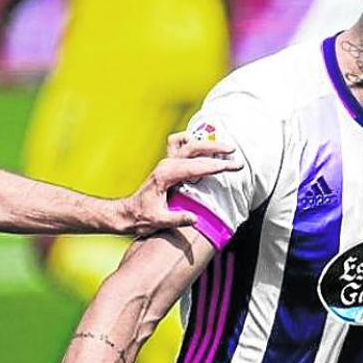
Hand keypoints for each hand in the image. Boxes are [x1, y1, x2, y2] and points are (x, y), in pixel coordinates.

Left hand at [117, 136, 240, 235]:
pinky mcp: (169, 164)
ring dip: (208, 144)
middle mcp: (167, 165)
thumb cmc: (141, 217)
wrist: (128, 213)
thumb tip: (194, 219)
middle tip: (234, 153)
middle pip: (194, 149)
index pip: (195, 167)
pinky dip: (193, 141)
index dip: (215, 166)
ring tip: (226, 148)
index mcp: (165, 176)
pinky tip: (205, 147)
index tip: (231, 166)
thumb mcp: (158, 221)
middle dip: (216, 150)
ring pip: (190, 144)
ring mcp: (167, 163)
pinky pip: (180, 144)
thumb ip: (176, 219)